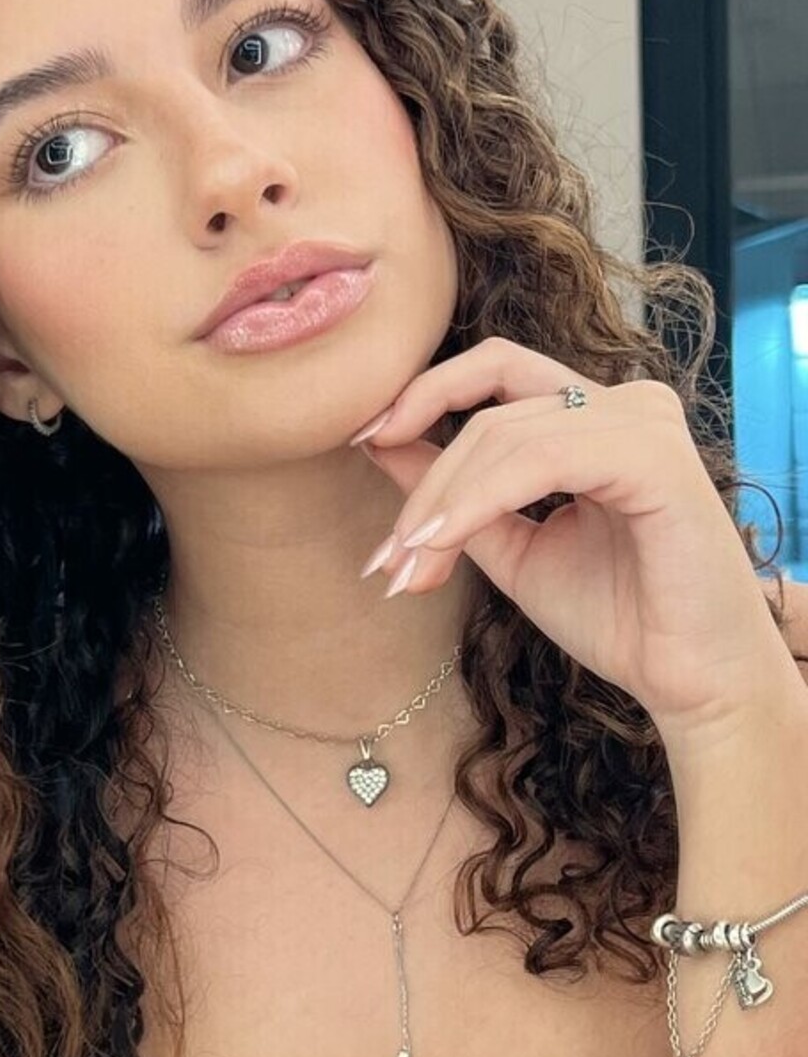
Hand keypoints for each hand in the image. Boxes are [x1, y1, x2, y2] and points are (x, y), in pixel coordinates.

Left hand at [352, 336, 796, 762]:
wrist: (692, 685)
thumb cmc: (619, 618)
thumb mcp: (511, 545)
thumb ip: (455, 493)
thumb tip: (378, 441)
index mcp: (598, 415)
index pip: (494, 371)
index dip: (422, 394)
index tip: (363, 441)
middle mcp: (627, 404)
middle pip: (489, 399)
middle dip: (424, 473)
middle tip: (387, 552)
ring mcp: (645, 423)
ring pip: (504, 432)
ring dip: (442, 502)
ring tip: (409, 568)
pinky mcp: (653, 457)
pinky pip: (540, 459)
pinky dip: (478, 500)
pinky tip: (442, 545)